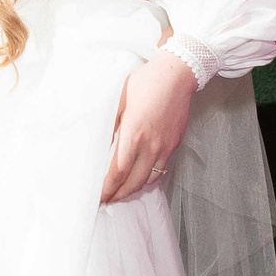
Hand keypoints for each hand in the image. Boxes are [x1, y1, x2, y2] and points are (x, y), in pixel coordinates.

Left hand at [103, 48, 198, 202]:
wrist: (176, 75)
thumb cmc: (144, 83)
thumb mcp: (118, 100)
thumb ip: (109, 125)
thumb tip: (99, 145)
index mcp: (133, 133)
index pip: (118, 172)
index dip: (107, 188)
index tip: (99, 196)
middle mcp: (151, 144)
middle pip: (134, 182)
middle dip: (119, 195)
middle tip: (106, 200)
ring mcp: (165, 146)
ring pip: (149, 179)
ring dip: (134, 189)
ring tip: (121, 192)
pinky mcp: (174, 143)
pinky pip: (161, 168)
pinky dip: (149, 178)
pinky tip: (140, 178)